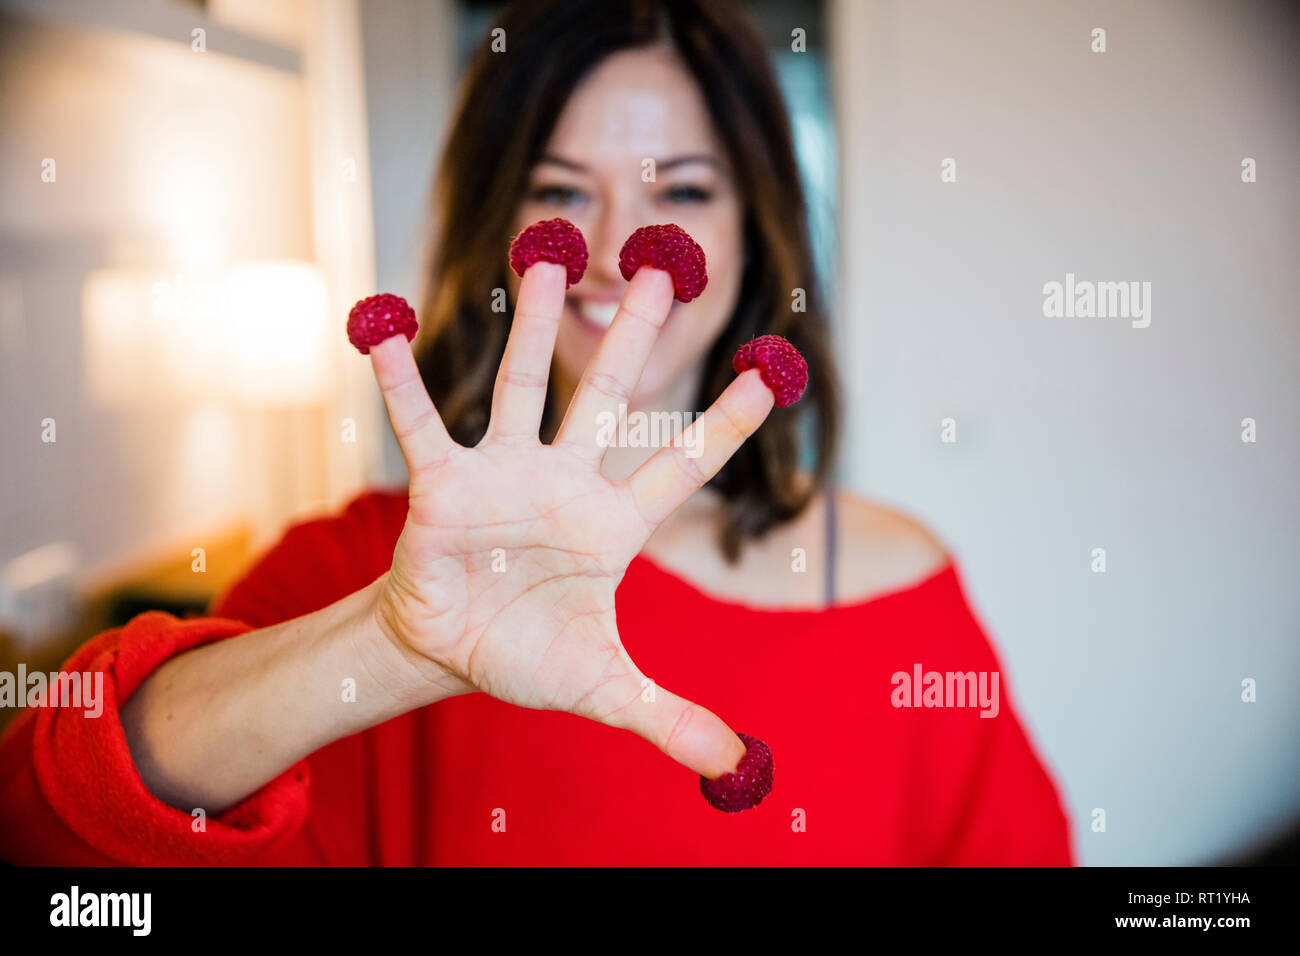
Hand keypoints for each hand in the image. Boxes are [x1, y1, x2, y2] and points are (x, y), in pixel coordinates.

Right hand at [368, 262, 773, 777]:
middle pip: (610, 397)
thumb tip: (739, 767)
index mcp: (616, 524)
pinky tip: (387, 328)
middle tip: (664, 266)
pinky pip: (424, 425)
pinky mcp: (442, 487)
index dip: (727, 420)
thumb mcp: (605, 690)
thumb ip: (670, 718)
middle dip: (635, 335)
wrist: (451, 651)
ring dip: (532, 327)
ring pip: (522, 388)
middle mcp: (566, 484)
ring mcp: (504, 476)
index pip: (684, 463)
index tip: (772, 369)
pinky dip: (403, 381)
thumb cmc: (531, 654)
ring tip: (544, 256)